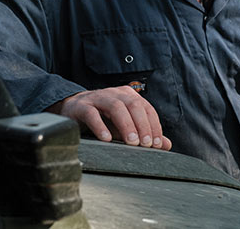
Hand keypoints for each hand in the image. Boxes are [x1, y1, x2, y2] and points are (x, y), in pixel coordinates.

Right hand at [47, 86, 171, 149]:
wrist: (72, 108)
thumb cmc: (103, 118)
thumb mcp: (125, 125)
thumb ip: (144, 133)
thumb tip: (167, 145)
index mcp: (128, 95)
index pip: (146, 108)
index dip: (153, 125)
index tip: (158, 144)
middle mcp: (115, 94)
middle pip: (133, 105)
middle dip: (142, 125)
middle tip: (146, 144)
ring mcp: (97, 98)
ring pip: (115, 107)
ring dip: (126, 125)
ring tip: (131, 142)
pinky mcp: (81, 107)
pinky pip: (92, 114)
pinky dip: (100, 126)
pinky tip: (106, 139)